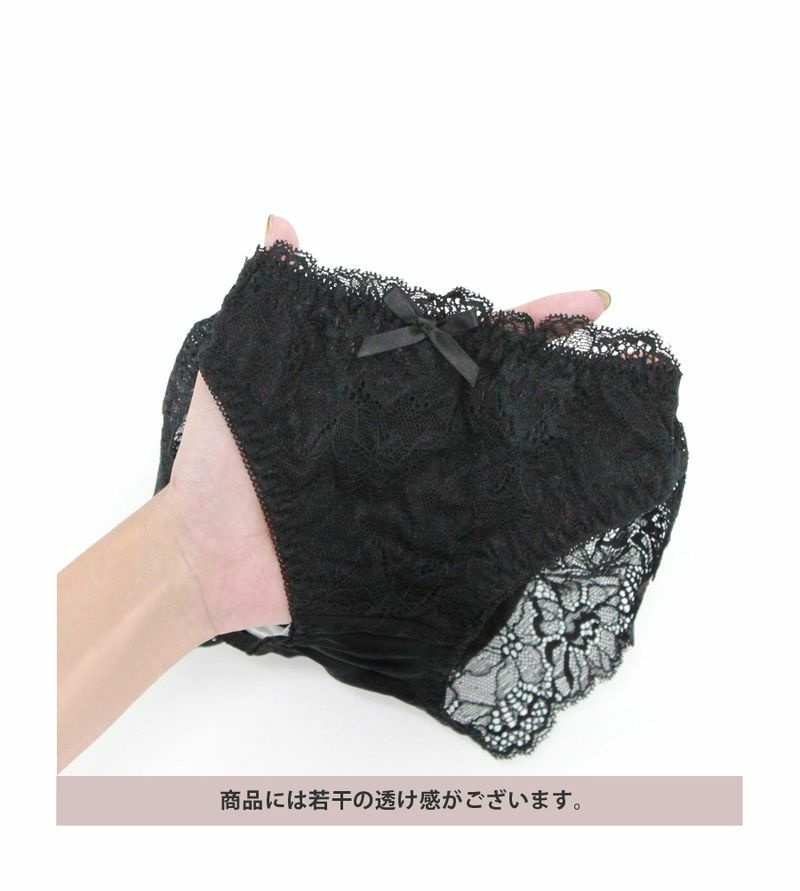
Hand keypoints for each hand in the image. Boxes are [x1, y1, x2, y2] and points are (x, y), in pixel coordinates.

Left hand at [162, 215, 611, 637]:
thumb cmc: (219, 459)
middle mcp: (412, 434)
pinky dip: (518, 513)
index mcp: (382, 388)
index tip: (590, 300)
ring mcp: (418, 486)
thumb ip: (272, 305)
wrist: (202, 551)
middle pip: (495, 394)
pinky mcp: (416, 539)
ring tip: (609, 417)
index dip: (528, 321)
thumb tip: (279, 221)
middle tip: (622, 356)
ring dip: (550, 436)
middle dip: (558, 371)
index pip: (464, 342)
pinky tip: (561, 501)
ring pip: (494, 455)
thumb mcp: (242, 368)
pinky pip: (475, 523)